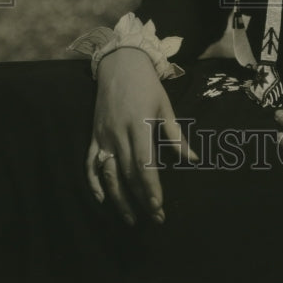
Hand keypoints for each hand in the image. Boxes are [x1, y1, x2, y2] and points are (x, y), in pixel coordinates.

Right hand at [86, 48, 197, 225]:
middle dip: (141, 199)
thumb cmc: (147, 85)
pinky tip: (102, 199)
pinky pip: (90, 163)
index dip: (150, 187)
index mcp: (139, 126)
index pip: (143, 163)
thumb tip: (192, 158)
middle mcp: (119, 134)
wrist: (120, 64)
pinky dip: (93, 182)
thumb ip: (175, 135)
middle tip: (155, 219)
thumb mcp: (165, 106)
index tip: (158, 207)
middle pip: (127, 174)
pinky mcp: (94, 135)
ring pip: (108, 174)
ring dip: (118, 199)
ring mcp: (104, 136)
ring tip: (131, 218)